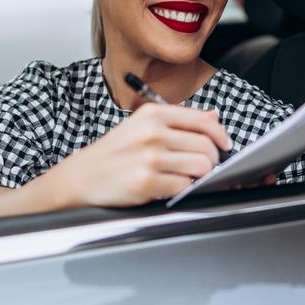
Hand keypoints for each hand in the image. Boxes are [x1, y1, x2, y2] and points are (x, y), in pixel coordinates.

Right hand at [47, 103, 231, 206]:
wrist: (80, 178)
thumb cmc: (113, 153)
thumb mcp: (141, 126)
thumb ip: (178, 121)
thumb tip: (214, 116)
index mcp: (153, 114)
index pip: (203, 120)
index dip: (220, 135)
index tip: (224, 145)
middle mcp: (152, 133)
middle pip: (207, 146)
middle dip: (212, 160)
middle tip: (205, 167)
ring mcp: (150, 158)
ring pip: (201, 167)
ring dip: (199, 176)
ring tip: (186, 177)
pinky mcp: (147, 182)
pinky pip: (185, 186)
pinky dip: (183, 189)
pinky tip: (171, 187)